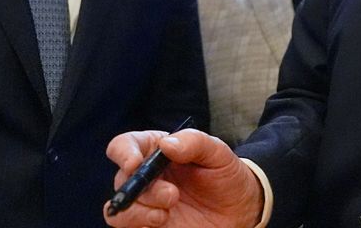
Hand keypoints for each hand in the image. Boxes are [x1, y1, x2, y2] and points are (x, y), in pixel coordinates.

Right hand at [102, 128, 263, 227]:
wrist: (240, 209)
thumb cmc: (226, 175)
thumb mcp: (218, 153)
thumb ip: (194, 142)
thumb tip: (166, 144)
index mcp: (156, 151)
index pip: (124, 145)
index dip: (123, 153)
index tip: (135, 163)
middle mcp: (146, 177)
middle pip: (122, 181)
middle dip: (143, 190)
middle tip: (172, 195)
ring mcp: (147, 204)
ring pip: (119, 211)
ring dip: (138, 213)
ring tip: (166, 215)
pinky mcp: (151, 226)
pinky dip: (141, 226)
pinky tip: (163, 223)